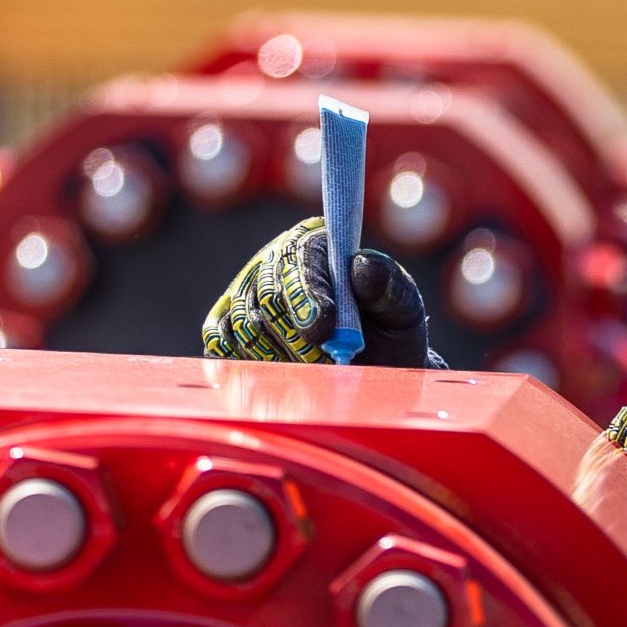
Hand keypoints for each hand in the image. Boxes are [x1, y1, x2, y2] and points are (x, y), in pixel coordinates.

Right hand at [202, 220, 432, 366]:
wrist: (375, 375)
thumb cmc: (390, 335)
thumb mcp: (404, 310)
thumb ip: (390, 286)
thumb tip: (361, 265)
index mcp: (315, 248)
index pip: (298, 259)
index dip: (307, 293)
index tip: (322, 328)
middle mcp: (274, 267)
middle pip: (265, 298)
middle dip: (299, 340)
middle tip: (328, 363)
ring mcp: (247, 299)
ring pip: (245, 328)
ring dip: (282, 360)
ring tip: (316, 372)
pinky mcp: (228, 331)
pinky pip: (222, 347)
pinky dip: (250, 370)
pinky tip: (282, 378)